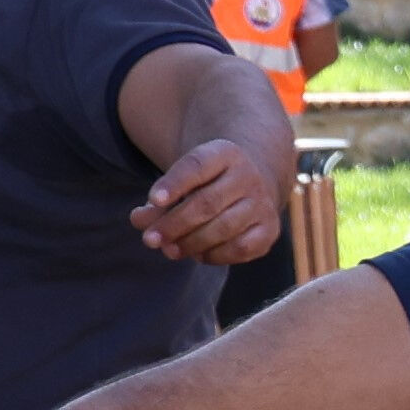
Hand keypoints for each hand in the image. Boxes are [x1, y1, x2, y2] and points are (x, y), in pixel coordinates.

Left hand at [133, 138, 291, 267]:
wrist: (251, 183)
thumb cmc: (205, 183)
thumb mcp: (183, 180)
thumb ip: (157, 200)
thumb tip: (140, 220)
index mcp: (225, 153)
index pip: (197, 166)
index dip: (174, 184)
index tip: (152, 200)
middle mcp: (248, 176)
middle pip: (207, 203)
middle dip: (174, 224)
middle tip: (149, 240)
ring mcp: (262, 204)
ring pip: (223, 228)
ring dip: (190, 243)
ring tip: (168, 250)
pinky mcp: (270, 229)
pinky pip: (240, 248)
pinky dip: (214, 255)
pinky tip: (197, 254)